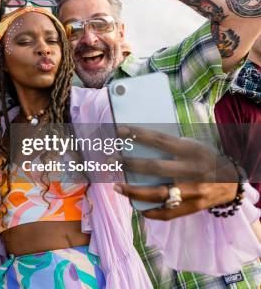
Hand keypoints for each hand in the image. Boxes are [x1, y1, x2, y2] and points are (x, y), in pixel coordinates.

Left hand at [114, 125, 238, 219]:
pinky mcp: (193, 207)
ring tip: (117, 186)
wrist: (233, 182)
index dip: (139, 135)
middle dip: (129, 164)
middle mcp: (192, 170)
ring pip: (158, 193)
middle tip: (110, 160)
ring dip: (134, 191)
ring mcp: (193, 191)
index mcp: (191, 151)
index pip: (160, 140)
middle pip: (155, 168)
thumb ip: (170, 147)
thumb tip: (138, 145)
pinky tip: (136, 207)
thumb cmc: (204, 159)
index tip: (119, 131)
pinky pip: (168, 213)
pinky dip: (150, 211)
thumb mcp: (192, 146)